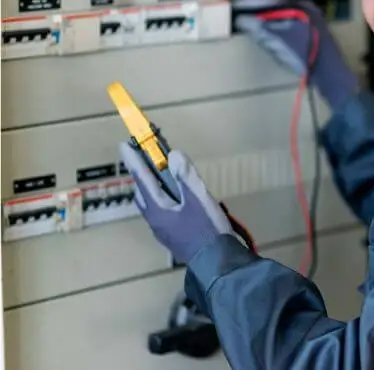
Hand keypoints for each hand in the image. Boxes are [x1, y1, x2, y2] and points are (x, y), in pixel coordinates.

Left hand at [119, 142, 231, 263]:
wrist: (217, 262)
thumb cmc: (207, 229)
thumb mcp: (198, 198)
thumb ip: (185, 176)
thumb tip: (173, 155)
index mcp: (157, 208)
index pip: (142, 179)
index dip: (134, 160)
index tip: (123, 144)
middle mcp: (155, 220)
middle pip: (143, 192)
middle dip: (142, 175)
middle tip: (146, 159)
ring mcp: (163, 230)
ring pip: (152, 204)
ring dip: (153, 187)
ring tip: (163, 176)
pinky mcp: (173, 237)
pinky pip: (162, 212)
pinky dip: (164, 199)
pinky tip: (178, 200)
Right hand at [233, 0, 358, 110]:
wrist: (329, 74)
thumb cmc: (306, 54)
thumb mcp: (278, 40)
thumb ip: (259, 29)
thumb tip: (242, 20)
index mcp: (302, 6)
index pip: (272, 1)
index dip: (253, 5)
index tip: (237, 6)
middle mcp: (309, 12)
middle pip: (277, 10)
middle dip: (258, 13)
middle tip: (240, 15)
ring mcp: (312, 25)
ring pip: (283, 20)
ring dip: (267, 23)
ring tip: (250, 25)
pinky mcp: (312, 38)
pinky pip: (289, 30)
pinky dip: (277, 32)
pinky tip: (268, 38)